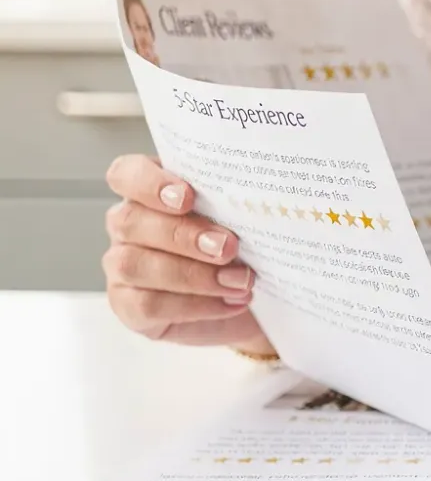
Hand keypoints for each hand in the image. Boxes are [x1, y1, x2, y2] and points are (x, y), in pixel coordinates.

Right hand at [102, 155, 271, 351]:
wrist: (248, 302)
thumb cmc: (241, 250)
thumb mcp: (242, 221)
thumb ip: (235, 204)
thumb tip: (260, 197)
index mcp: (149, 193)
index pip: (125, 174)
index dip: (147, 182)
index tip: (187, 196)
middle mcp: (128, 226)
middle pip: (130, 221)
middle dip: (183, 235)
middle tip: (228, 246)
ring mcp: (120, 267)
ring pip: (134, 265)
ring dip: (192, 274)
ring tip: (239, 280)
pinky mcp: (128, 305)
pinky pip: (147, 304)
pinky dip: (194, 305)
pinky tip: (229, 302)